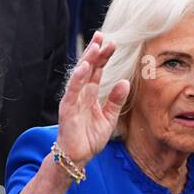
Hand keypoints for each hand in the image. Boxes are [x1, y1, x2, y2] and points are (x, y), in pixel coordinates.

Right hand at [57, 33, 130, 165]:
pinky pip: (72, 92)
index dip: (103, 57)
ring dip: (87, 61)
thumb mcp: (108, 117)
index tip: (111, 42)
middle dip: (95, 52)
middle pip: (89, 68)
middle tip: (102, 36)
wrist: (78, 157)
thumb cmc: (90, 138)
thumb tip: (125, 81)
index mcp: (90, 94)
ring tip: (95, 46)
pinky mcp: (67, 110)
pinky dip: (77, 80)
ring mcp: (73, 100)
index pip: (97, 71)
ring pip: (80, 76)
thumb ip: (115, 100)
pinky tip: (83, 68)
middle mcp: (80, 94)